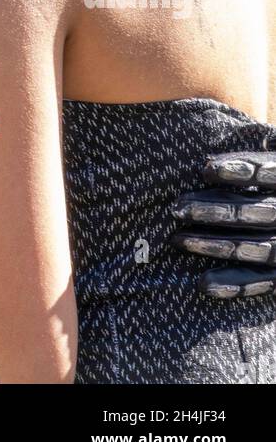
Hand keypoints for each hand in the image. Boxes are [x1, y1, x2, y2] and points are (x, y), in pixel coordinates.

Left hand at [171, 151, 275, 297]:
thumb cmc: (271, 187)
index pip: (269, 172)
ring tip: (177, 240)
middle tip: (175, 208)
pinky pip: (264, 283)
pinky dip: (235, 284)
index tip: (204, 168)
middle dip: (214, 211)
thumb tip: (210, 157)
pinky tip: (204, 283)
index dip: (239, 169)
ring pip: (256, 248)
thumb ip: (259, 160)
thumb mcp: (273, 158)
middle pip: (255, 213)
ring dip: (215, 246)